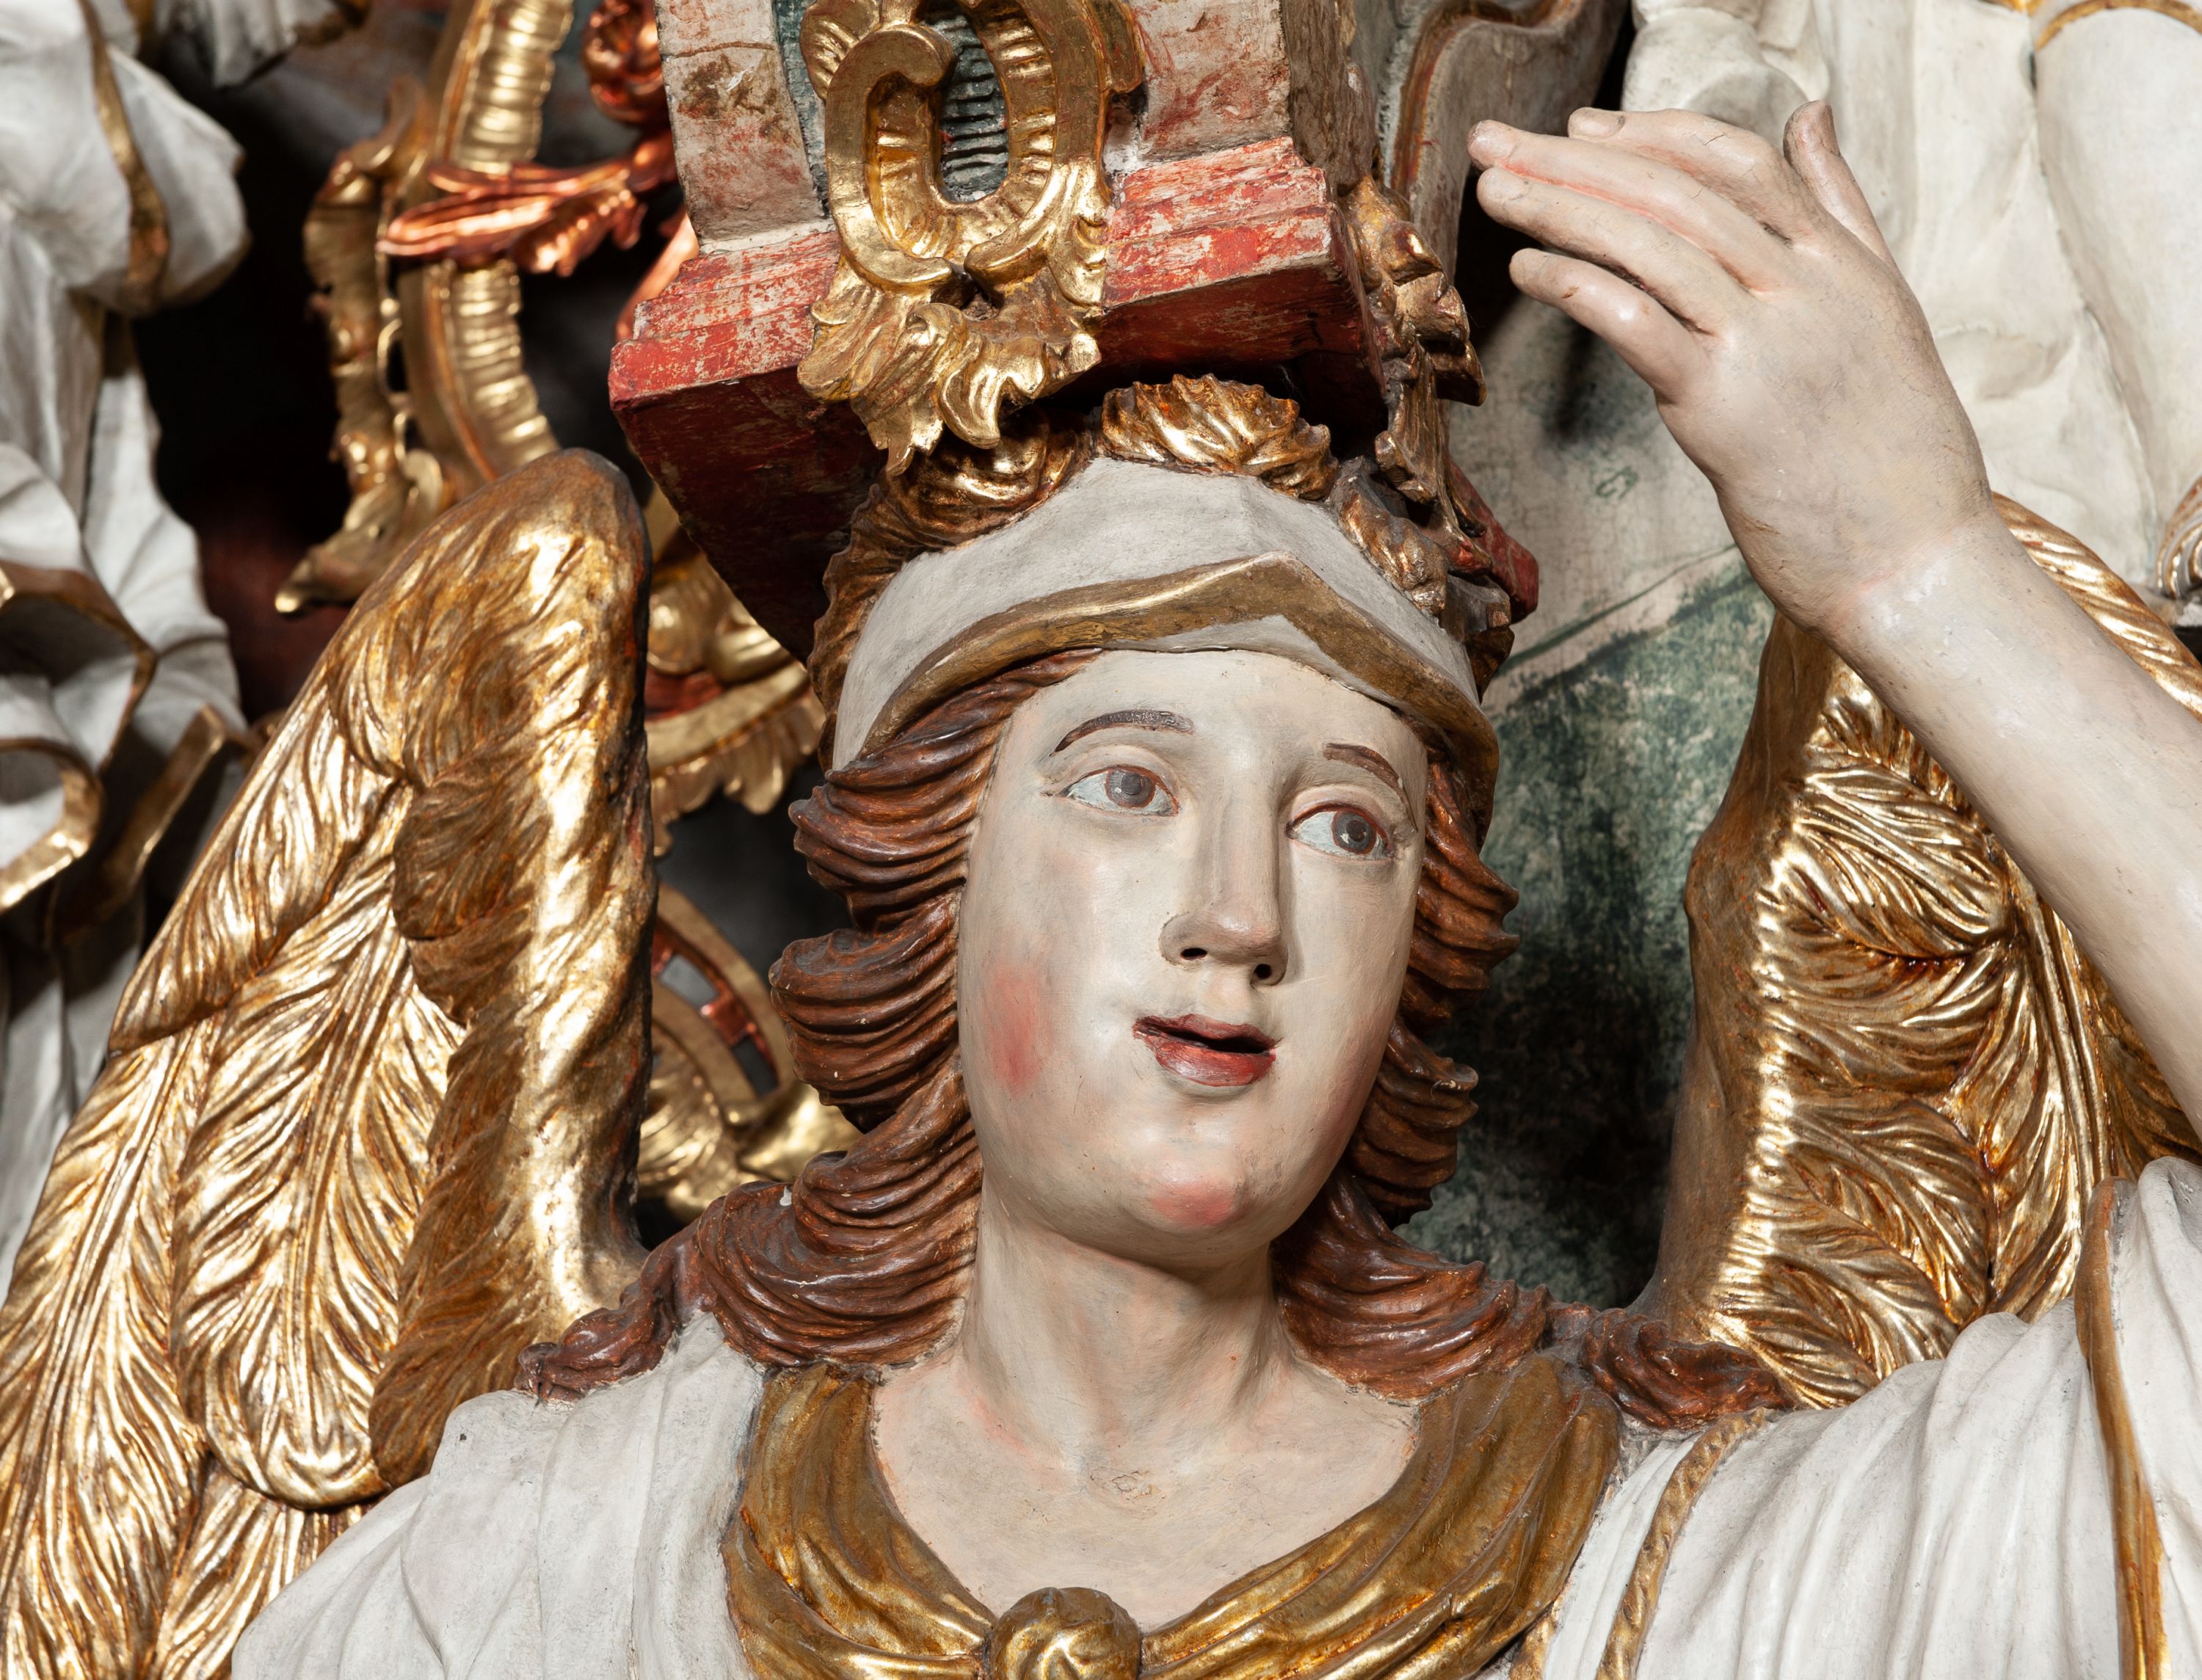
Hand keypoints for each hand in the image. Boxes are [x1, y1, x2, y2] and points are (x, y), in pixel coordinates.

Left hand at [1468, 104, 2005, 638]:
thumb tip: (1810, 115)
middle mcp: (1807, 289)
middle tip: (1494, 142)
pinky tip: (1527, 269)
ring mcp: (1767, 344)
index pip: (1737, 161)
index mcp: (1843, 263)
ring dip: (1557, 210)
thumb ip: (1839, 209)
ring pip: (1650, 245)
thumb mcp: (1882, 308)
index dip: (1649, 134)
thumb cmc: (1894, 455)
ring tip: (1493, 192)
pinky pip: (1635, 322)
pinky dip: (1574, 284)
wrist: (1917, 561)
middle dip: (1574, 160)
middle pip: (1676, 193)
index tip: (1579, 128)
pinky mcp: (1725, 409)